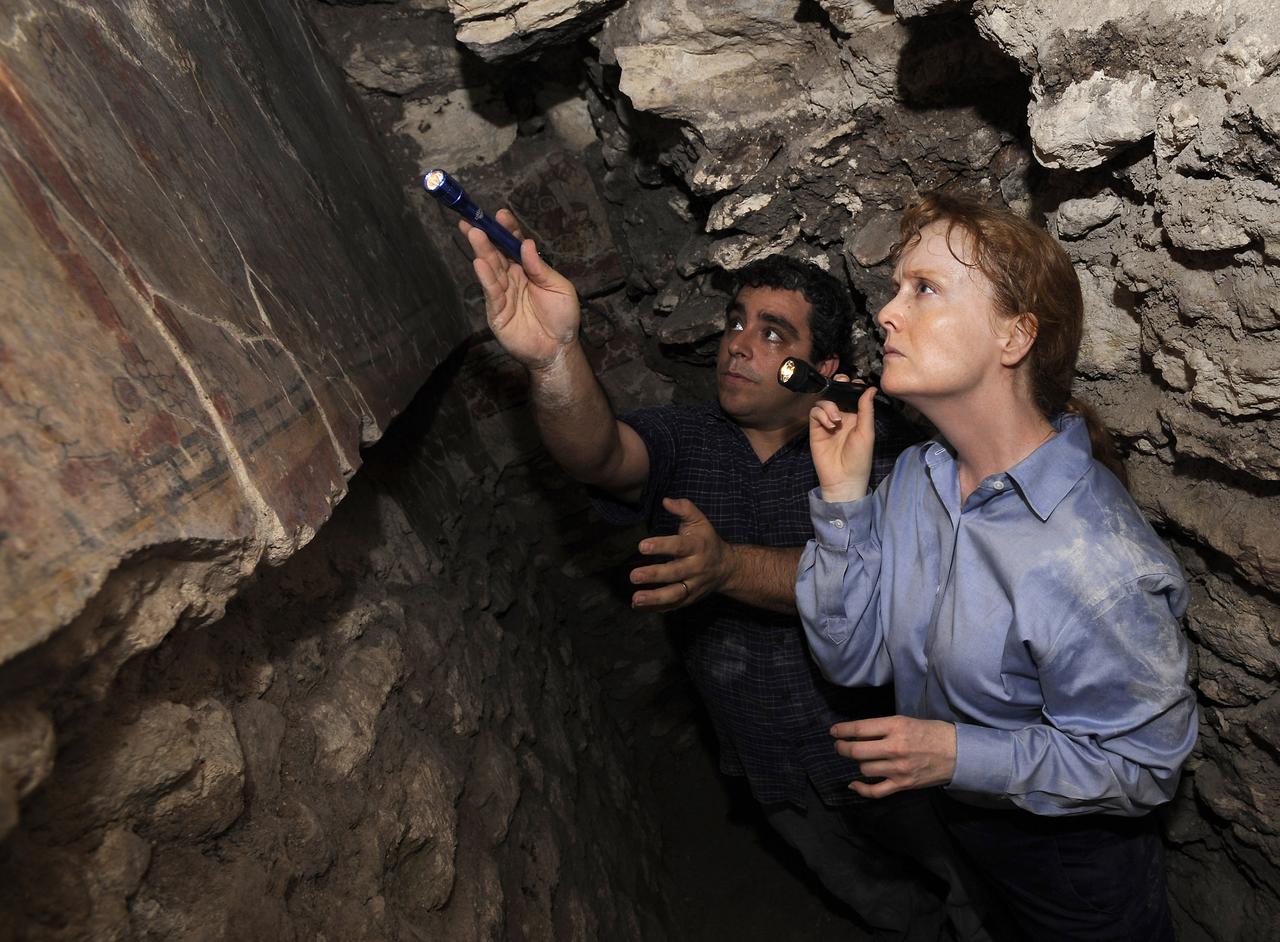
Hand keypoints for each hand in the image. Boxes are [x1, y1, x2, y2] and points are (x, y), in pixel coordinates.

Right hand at [461, 209, 580, 370]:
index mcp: (528, 270)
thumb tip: (526, 244)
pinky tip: (479, 262)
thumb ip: (541, 268)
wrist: (559, 348)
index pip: (514, 246)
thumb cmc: (562, 317)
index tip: (501, 215)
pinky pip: (491, 291)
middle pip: (497, 254)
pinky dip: (485, 277)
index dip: (507, 230)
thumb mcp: (559, 287)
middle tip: (474, 220)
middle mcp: (513, 278)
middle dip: (486, 236)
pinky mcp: (497, 311)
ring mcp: (503, 294)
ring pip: (490, 269)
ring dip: (482, 251)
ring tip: (474, 234)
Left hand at [628, 498, 726, 610]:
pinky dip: (656, 608)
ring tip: (636, 598)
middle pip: (675, 573)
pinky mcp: (690, 599)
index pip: (679, 547)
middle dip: (654, 575)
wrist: (728, 568)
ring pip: (675, 594)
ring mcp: (694, 586)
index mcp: (698, 547)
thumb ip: (684, 509)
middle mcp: (696, 568)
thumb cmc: (707, 541)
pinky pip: (673, 606)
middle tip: (634, 576)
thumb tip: (666, 500)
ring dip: (654, 598)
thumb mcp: (700, 522)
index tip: (641, 546)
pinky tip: (639, 606)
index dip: (661, 546)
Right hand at [809, 380, 876, 500]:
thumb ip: (866, 409)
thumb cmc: (859, 457)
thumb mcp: (867, 432)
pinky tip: (829, 425)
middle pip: (836, 394)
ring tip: (836, 420)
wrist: (843, 478)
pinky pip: (815, 413)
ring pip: (824, 401)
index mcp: (856, 416)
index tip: (854, 383)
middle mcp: (842, 417)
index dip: (852, 386)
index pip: (852, 395)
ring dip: (829, 406)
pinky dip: (821, 414)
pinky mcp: (815, 429)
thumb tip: (871, 388)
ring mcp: (827, 422)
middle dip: (837, 386)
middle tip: (840, 384)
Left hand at [830, 715, 956, 797]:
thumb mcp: (906, 721)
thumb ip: (883, 727)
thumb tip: (858, 733)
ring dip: (859, 763)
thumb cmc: (932, 733)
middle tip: (839, 746)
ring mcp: (898, 769)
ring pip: (864, 769)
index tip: (833, 731)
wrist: (958, 753)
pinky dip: (861, 789)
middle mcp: (895, 748)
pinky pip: (875, 791)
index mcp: (896, 727)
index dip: (842, 730)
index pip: (860, 728)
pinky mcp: (903, 785)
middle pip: (857, 751)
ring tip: (861, 758)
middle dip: (842, 748)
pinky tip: (853, 784)